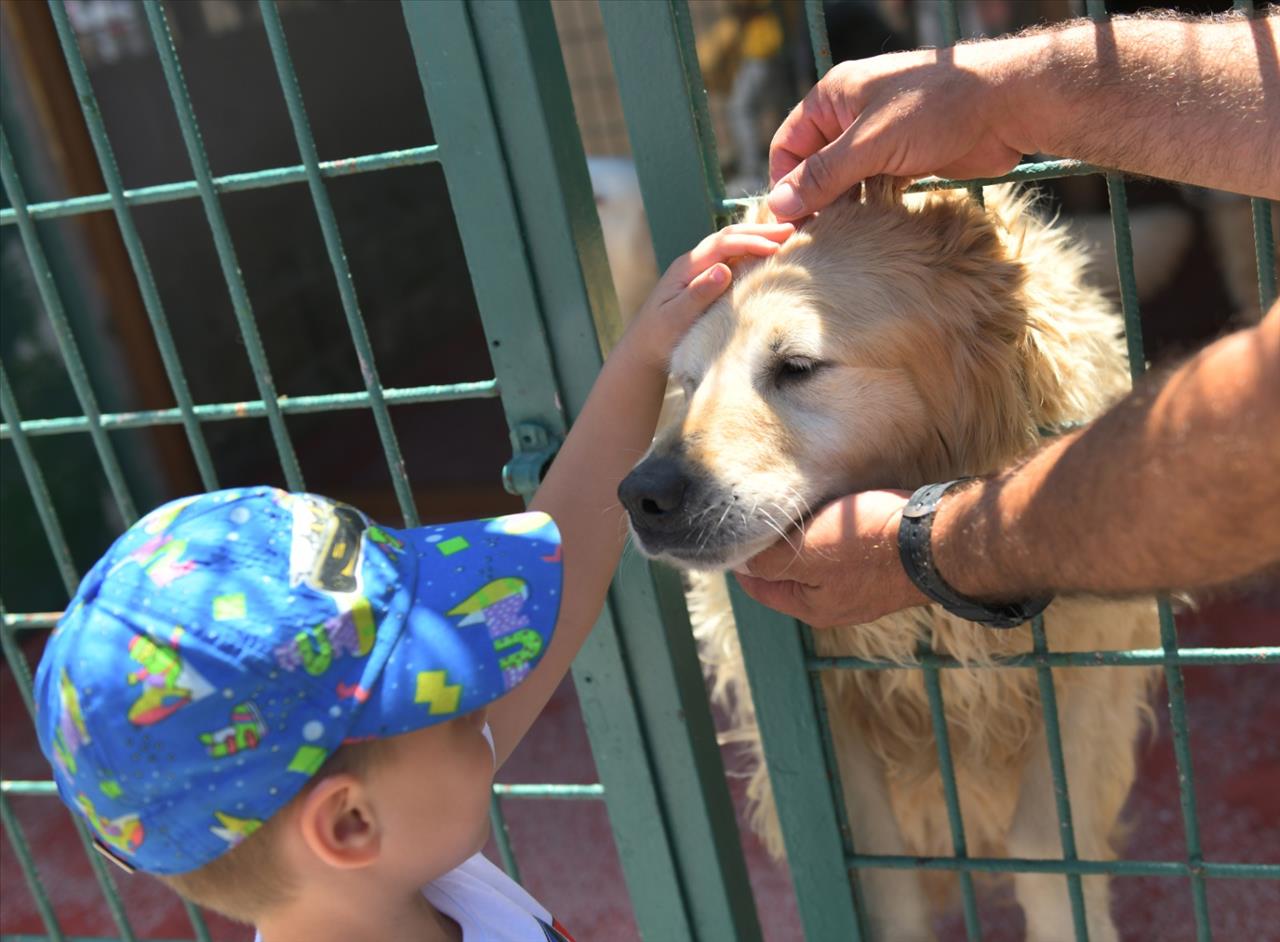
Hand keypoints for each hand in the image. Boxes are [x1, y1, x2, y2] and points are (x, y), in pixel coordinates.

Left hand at [624, 222, 793, 369]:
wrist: (644, 348)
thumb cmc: (659, 336)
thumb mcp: (676, 318)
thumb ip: (697, 294)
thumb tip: (723, 269)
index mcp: (686, 266)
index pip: (722, 244)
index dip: (750, 242)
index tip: (776, 247)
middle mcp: (694, 262)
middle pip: (729, 237)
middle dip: (760, 232)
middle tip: (791, 230)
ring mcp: (701, 270)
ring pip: (733, 245)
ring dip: (759, 239)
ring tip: (788, 237)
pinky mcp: (708, 280)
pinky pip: (734, 260)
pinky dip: (754, 254)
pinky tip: (771, 256)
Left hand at [734, 489, 929, 627]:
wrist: (938, 540)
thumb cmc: (868, 545)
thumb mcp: (804, 551)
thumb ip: (767, 560)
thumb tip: (740, 562)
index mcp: (811, 607)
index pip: (759, 586)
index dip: (740, 558)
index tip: (730, 530)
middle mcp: (836, 604)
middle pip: (788, 574)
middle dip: (774, 546)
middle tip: (763, 511)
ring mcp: (864, 588)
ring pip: (817, 561)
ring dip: (805, 537)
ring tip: (795, 505)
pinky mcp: (885, 566)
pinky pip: (846, 551)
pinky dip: (834, 533)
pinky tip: (834, 510)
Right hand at [767, 39, 1037, 219]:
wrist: (1007, 106)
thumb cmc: (938, 109)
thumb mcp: (871, 143)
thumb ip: (824, 176)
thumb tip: (779, 206)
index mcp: (834, 97)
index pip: (788, 145)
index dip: (783, 184)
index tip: (788, 225)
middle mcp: (851, 115)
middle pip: (813, 166)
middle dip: (812, 201)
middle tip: (812, 242)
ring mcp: (878, 138)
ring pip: (843, 181)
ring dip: (840, 208)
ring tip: (838, 241)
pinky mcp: (903, 159)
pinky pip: (870, 188)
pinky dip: (865, 208)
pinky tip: (866, 232)